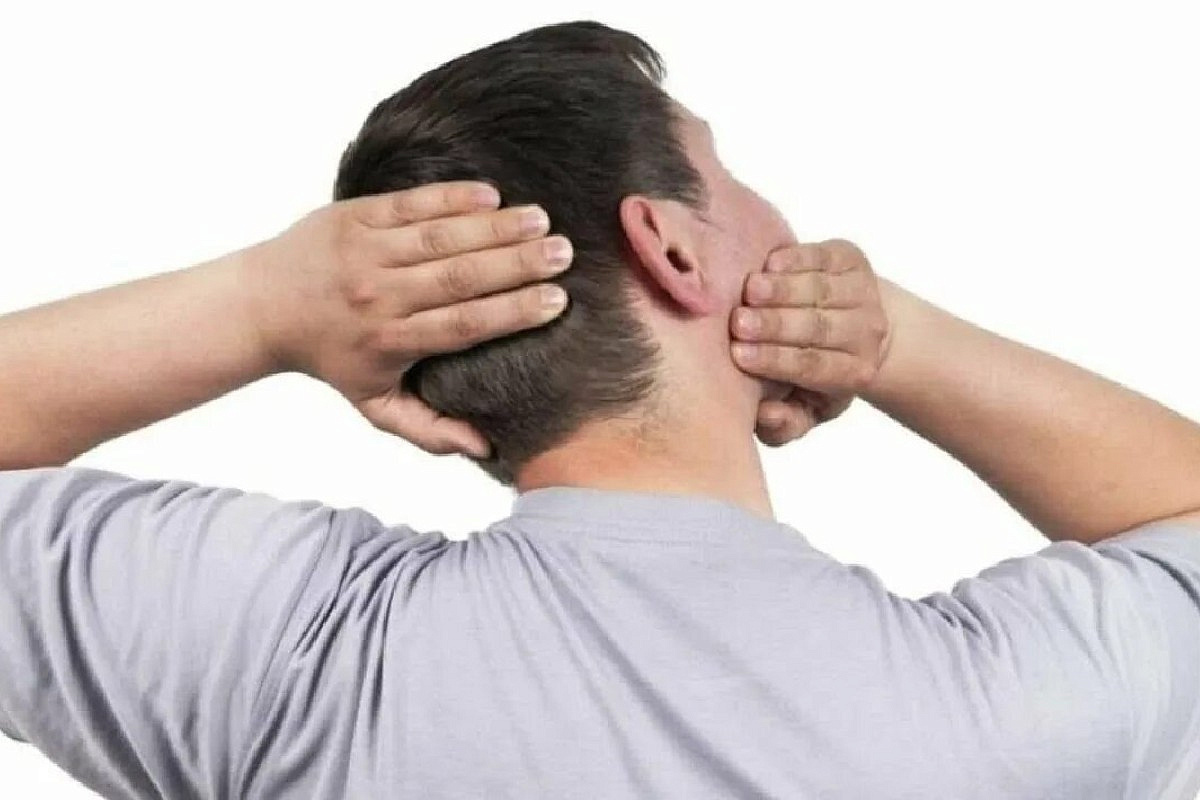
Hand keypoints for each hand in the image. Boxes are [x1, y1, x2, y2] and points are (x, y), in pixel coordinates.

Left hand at [244, 181, 571, 457]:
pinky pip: (411, 203)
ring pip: (442, 237)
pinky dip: (453, 197)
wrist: (262, 308)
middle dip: (518, 264)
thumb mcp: (374, 405)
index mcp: (391, 341)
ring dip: (496, 226)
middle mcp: (379, 295)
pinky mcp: (354, 216)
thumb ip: (428, 430)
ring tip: (542, 220)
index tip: (557, 301)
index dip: (513, 312)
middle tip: (565, 253)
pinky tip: (492, 195)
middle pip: (461, 277)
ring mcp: (365, 251)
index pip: (463, 325)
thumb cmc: (330, 359)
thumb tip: (485, 446)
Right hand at [730, 239, 891, 445]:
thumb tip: (765, 414)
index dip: (777, 360)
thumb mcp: (804, 409)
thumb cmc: (815, 372)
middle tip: (738, 323)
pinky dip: (797, 259)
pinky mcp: (851, 259)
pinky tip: (770, 265)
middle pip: (818, 328)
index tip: (738, 355)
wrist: (857, 324)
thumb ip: (784, 424)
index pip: (813, 366)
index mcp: (854, 372)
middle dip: (776, 325)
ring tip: (750, 290)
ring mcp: (863, 292)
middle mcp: (866, 333)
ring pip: (821, 290)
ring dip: (783, 289)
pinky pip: (824, 257)